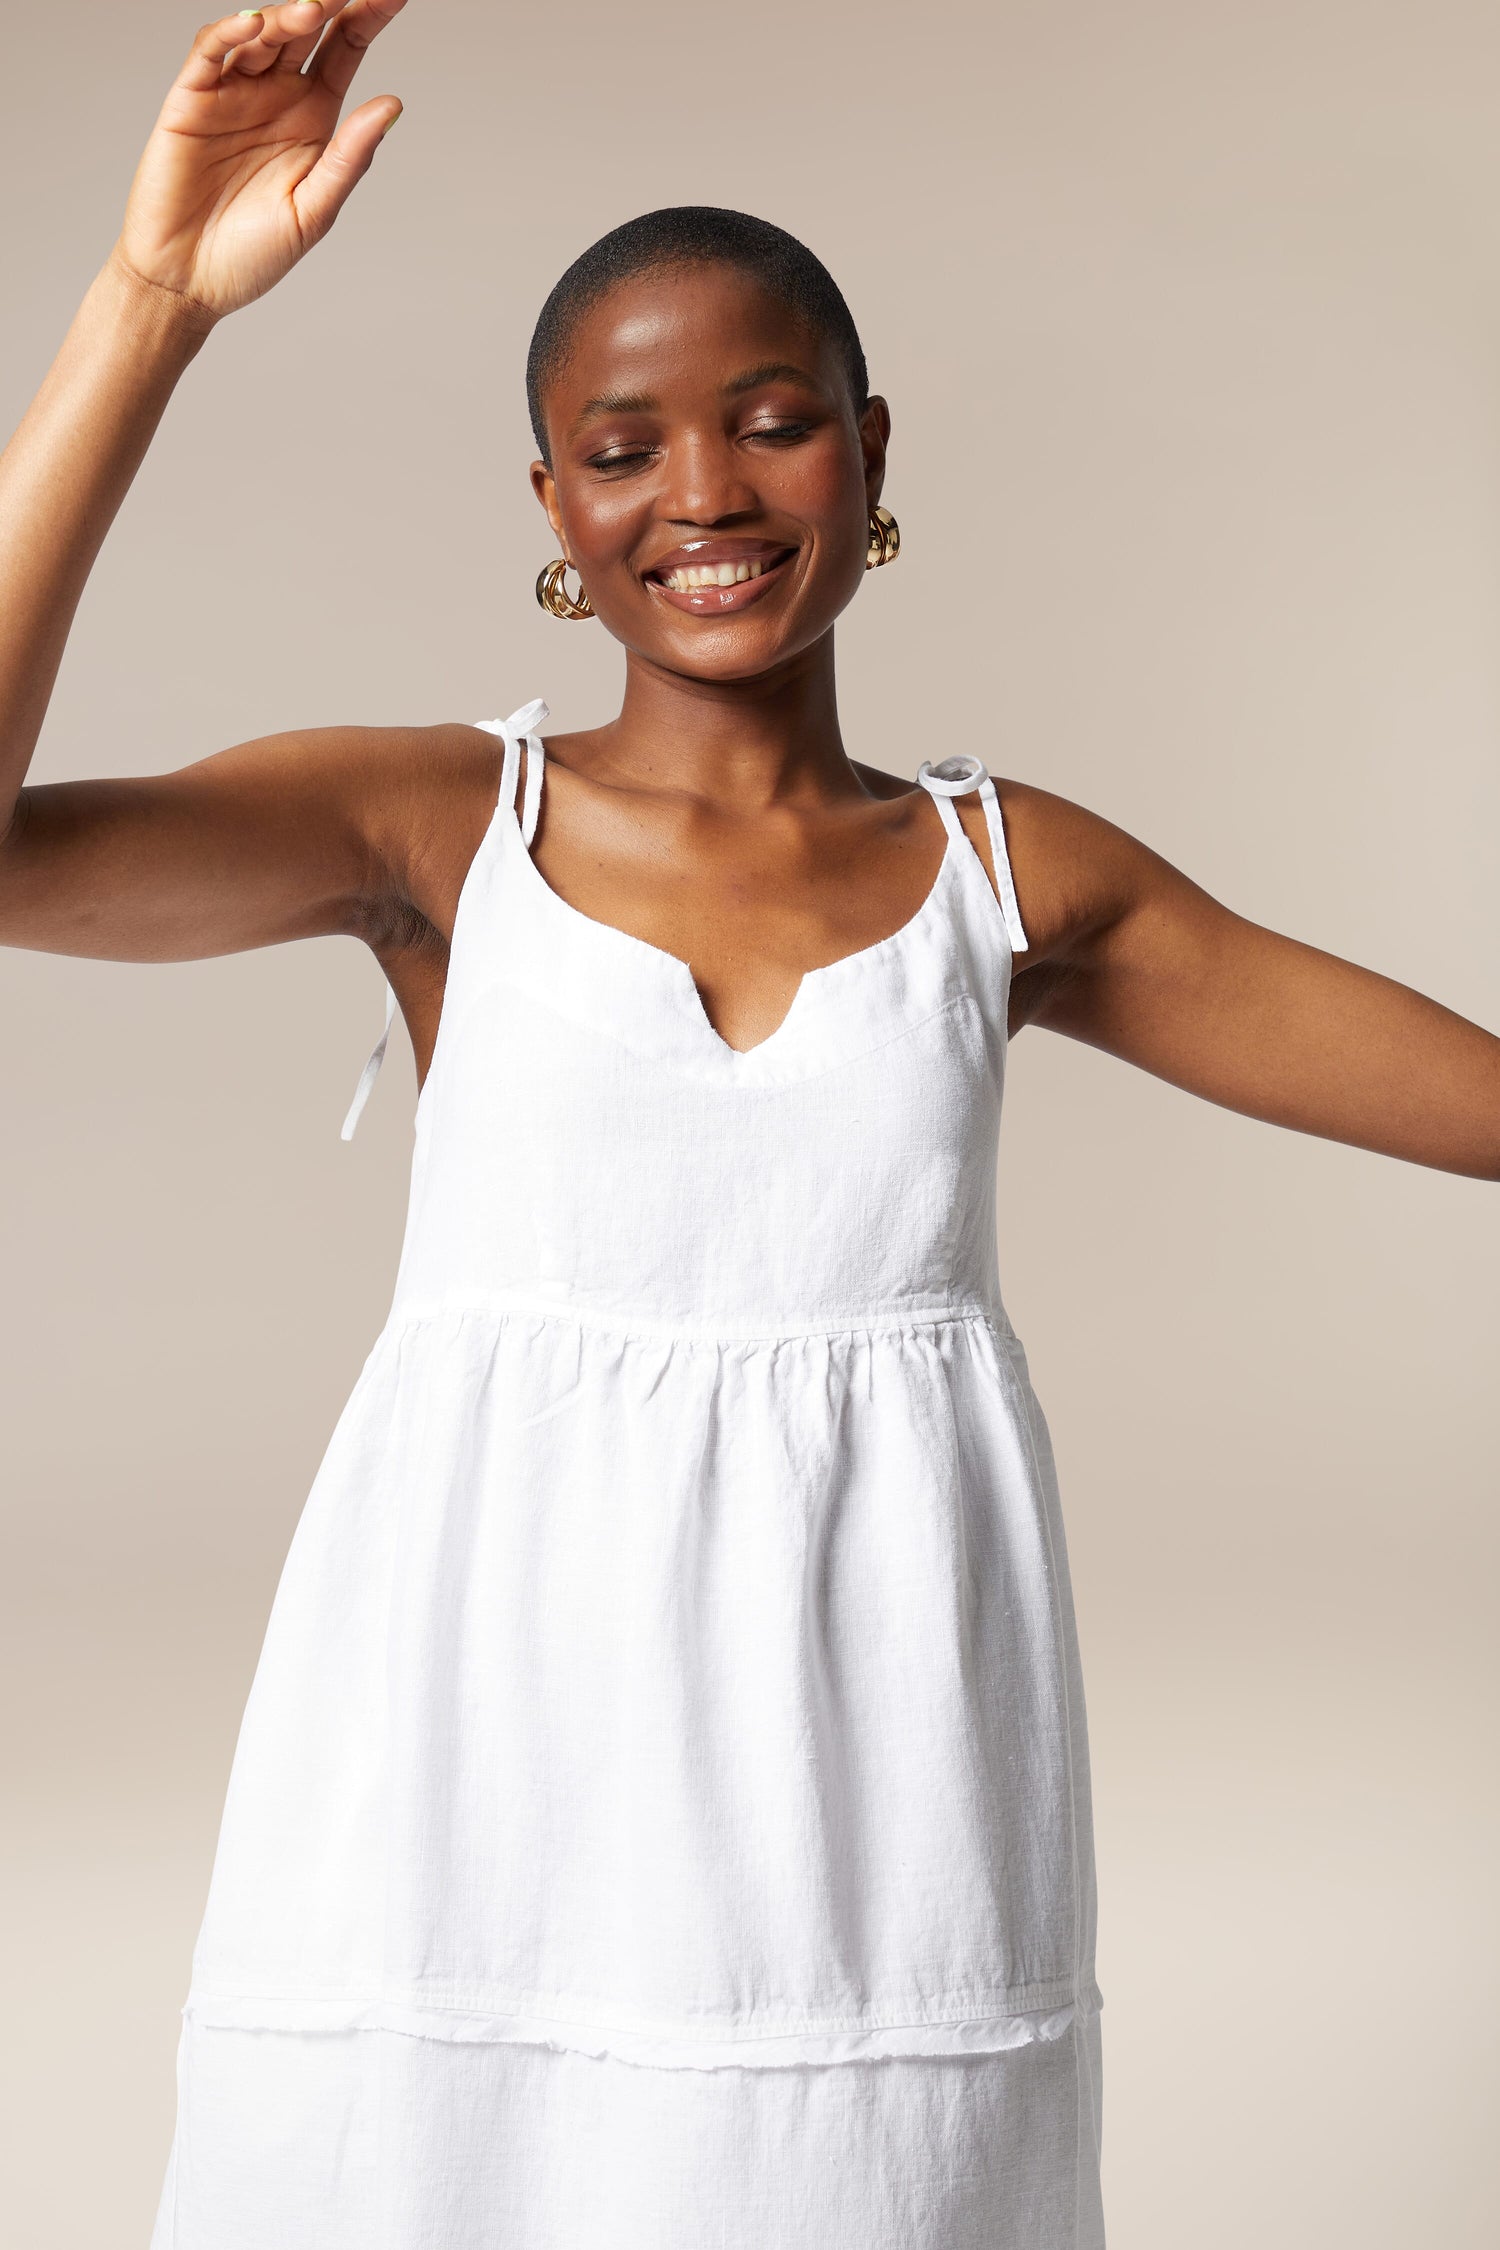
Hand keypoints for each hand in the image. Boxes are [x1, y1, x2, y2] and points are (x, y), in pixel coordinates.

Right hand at [113, 2, 406, 322]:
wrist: (188, 283)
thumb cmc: (252, 256)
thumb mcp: (314, 211)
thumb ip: (350, 158)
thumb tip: (392, 105)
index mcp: (313, 119)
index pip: (345, 51)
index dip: (369, 18)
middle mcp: (275, 96)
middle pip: (306, 30)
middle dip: (331, 3)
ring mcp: (232, 93)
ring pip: (262, 34)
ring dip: (286, 14)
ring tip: (313, 6)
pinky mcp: (190, 99)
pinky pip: (210, 53)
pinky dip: (230, 34)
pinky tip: (256, 24)